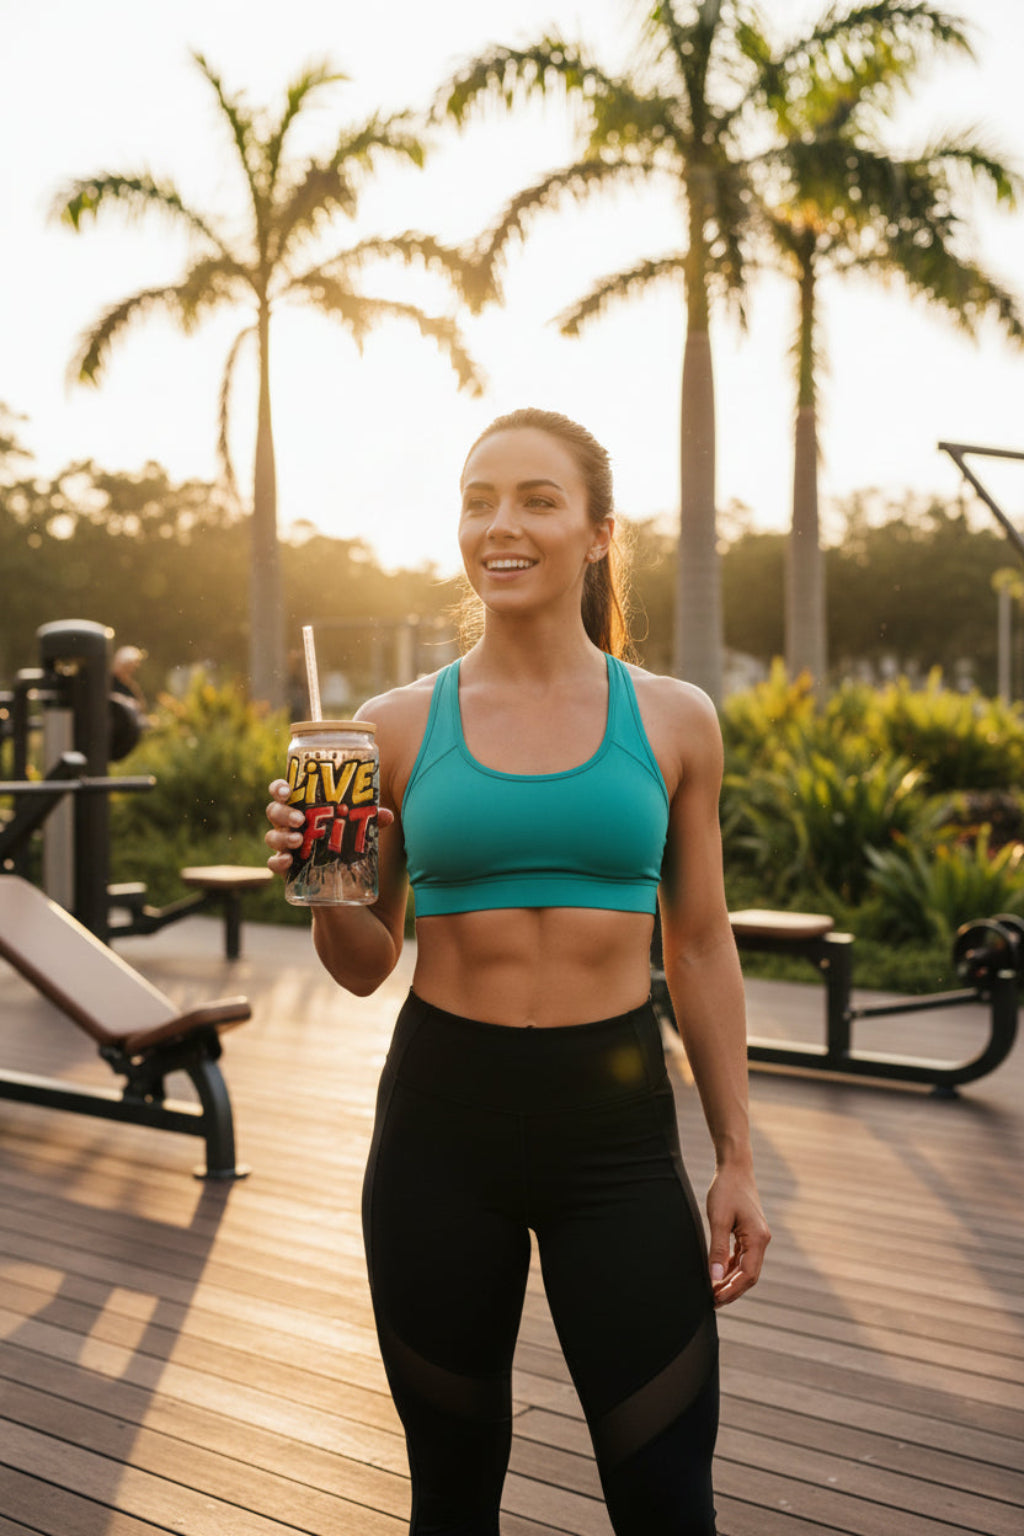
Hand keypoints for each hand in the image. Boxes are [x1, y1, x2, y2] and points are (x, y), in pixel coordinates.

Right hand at [264, 778, 393, 876]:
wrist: (345, 892)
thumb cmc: (348, 848)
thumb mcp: (360, 833)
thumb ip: (370, 821)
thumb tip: (385, 815)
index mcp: (304, 809)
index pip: (284, 792)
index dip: (279, 788)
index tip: (287, 790)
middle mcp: (291, 826)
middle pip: (274, 812)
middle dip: (283, 813)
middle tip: (300, 820)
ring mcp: (287, 848)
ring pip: (272, 837)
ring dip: (282, 837)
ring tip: (298, 841)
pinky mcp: (288, 870)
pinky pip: (274, 864)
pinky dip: (277, 861)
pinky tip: (288, 862)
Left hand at [706, 1163, 769, 1307]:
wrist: (735, 1168)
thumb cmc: (726, 1190)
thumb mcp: (718, 1219)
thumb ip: (717, 1250)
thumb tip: (715, 1278)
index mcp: (758, 1239)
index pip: (747, 1275)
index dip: (731, 1290)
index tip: (714, 1299)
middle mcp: (762, 1241)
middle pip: (749, 1275)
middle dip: (732, 1290)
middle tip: (712, 1301)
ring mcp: (757, 1237)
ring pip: (747, 1268)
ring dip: (731, 1281)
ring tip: (713, 1291)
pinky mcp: (750, 1233)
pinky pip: (743, 1257)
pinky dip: (732, 1268)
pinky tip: (719, 1273)